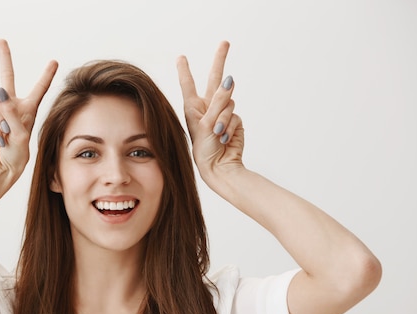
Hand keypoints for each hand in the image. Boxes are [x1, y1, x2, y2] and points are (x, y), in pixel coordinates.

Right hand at [0, 39, 57, 178]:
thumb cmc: (16, 156)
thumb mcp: (21, 136)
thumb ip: (12, 113)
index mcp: (28, 110)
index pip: (39, 89)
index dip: (46, 75)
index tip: (54, 61)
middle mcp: (12, 107)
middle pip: (7, 77)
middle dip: (4, 58)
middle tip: (1, 40)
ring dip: (3, 117)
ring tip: (6, 135)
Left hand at [177, 41, 244, 180]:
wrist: (218, 167)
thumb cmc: (204, 149)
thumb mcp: (206, 124)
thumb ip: (218, 102)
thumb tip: (229, 80)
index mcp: (193, 108)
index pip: (188, 84)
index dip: (184, 70)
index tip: (181, 57)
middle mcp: (207, 108)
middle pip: (215, 79)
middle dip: (220, 60)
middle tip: (225, 42)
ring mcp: (221, 114)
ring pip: (229, 101)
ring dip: (223, 116)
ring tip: (217, 132)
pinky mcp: (234, 122)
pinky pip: (236, 115)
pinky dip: (231, 126)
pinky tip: (225, 137)